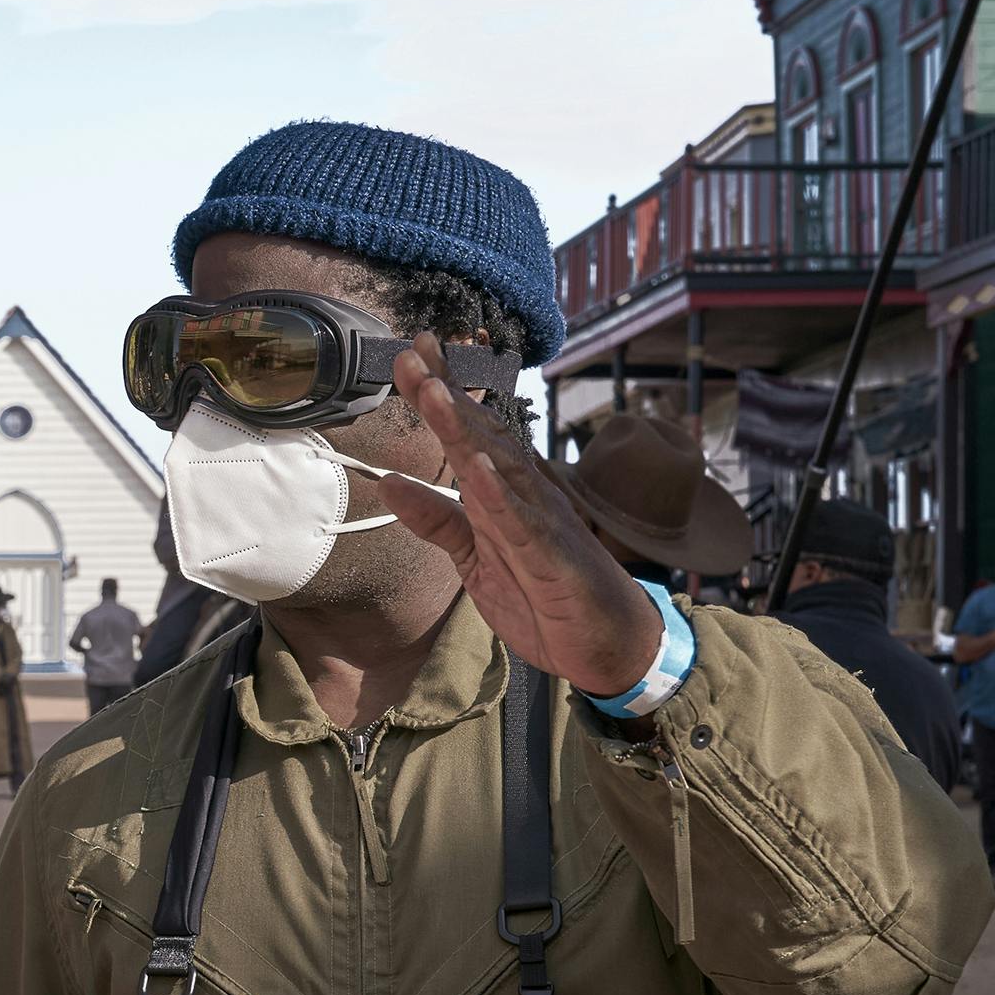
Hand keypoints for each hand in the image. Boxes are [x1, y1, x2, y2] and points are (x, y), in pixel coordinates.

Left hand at [379, 336, 664, 698]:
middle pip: (482, 433)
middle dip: (446, 391)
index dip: (441, 394)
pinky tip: (476, 466)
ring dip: (464, 427)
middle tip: (412, 349)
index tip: (410, 355)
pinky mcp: (551, 556)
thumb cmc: (544, 596)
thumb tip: (388, 482)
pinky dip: (498, 493)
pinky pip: (521, 522)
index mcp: (505, 492)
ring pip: (498, 465)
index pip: (470, 433)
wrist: (605, 646)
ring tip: (432, 389)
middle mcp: (525, 493)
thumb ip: (435, 520)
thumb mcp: (473, 557)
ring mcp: (541, 520)